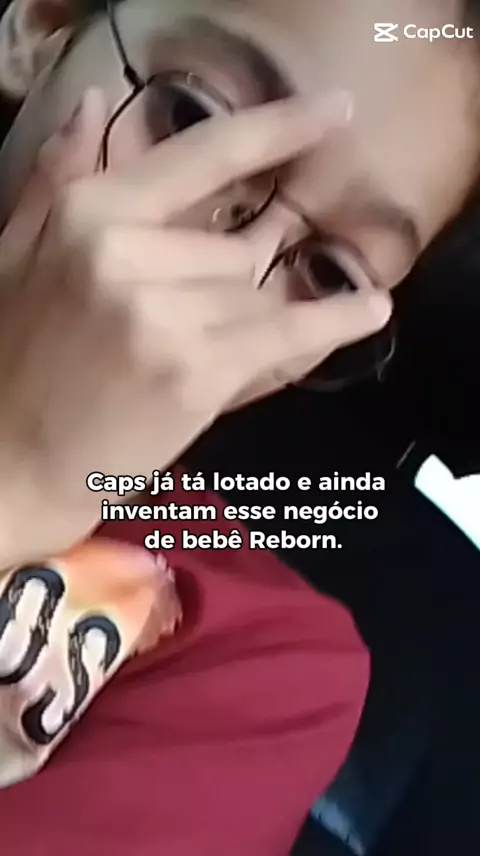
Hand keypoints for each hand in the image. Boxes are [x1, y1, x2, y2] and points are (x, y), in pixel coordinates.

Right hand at [0, 87, 390, 563]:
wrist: (12, 460)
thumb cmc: (15, 357)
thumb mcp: (16, 251)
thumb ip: (58, 175)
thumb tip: (97, 101)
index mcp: (89, 217)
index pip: (201, 158)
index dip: (277, 129)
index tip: (335, 111)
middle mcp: (128, 255)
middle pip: (235, 250)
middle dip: (225, 286)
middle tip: (176, 328)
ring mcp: (165, 316)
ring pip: (255, 297)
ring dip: (241, 323)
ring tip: (186, 356)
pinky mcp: (196, 374)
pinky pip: (285, 334)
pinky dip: (335, 322)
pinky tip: (372, 308)